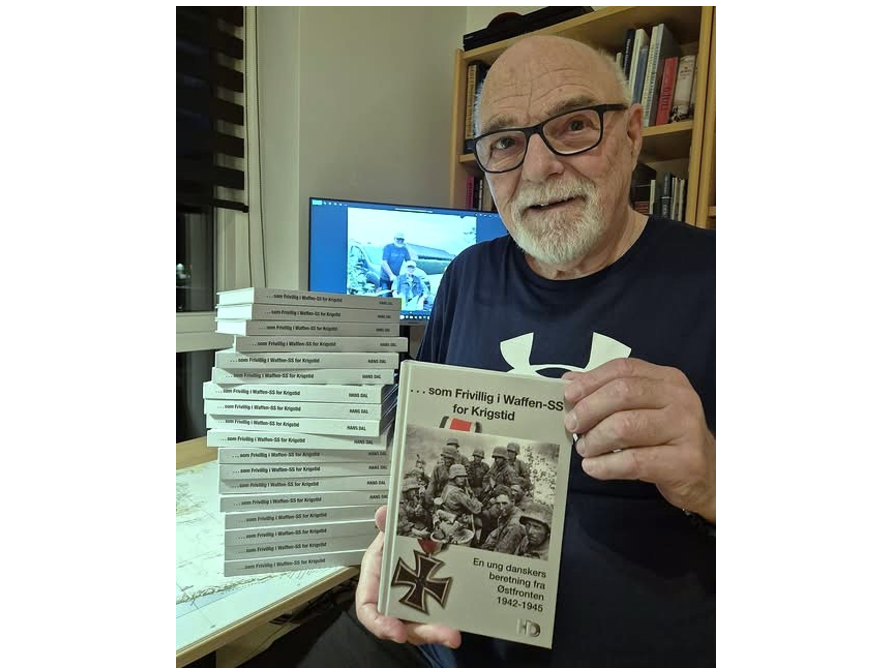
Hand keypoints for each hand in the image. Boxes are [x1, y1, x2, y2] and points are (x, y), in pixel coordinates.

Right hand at [355, 505, 462, 646]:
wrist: (414, 544)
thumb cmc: (394, 546)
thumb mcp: (389, 533)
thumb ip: (386, 525)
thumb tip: (383, 513)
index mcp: (375, 585)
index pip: (369, 611)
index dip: (380, 624)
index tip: (396, 632)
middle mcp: (392, 603)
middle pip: (402, 626)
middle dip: (424, 632)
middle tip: (445, 635)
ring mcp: (411, 608)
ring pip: (422, 627)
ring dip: (439, 632)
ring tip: (455, 635)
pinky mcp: (430, 608)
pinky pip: (438, 618)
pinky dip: (449, 621)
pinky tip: (462, 621)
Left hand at [563, 358, 715, 521]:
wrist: (706, 473)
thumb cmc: (667, 438)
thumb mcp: (643, 409)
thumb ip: (609, 392)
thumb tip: (570, 381)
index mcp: (668, 380)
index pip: (623, 369)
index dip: (591, 381)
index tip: (568, 396)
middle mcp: (680, 399)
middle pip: (623, 394)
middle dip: (589, 409)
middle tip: (573, 426)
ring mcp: (686, 429)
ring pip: (625, 426)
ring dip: (595, 439)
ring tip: (584, 449)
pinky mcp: (684, 461)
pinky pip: (633, 461)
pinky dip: (605, 465)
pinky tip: (593, 467)